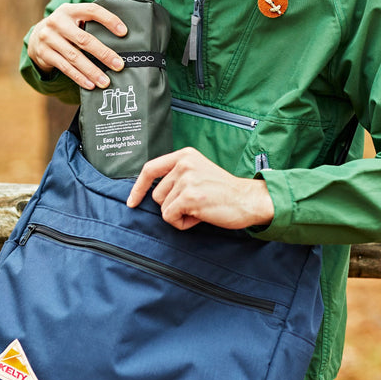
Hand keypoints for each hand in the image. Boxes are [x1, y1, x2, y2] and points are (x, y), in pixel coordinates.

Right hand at [27, 2, 127, 89]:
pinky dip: (79, 77)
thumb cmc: (65, 29)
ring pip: (74, 57)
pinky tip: (90, 84)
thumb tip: (122, 38)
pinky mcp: (44, 54)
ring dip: (92, 71)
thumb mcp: (74, 19)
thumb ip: (91, 23)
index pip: (92, 10)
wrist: (35, 38)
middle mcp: (57, 22)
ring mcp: (48, 38)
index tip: (124, 33)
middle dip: (103, 53)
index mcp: (69, 10)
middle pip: (84, 39)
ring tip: (106, 81)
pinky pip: (65, 68)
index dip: (109, 20)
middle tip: (119, 65)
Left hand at [127, 147, 274, 230]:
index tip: (132, 201)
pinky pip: (171, 218)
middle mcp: (184, 164)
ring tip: (200, 209)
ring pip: (163, 208)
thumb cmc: (223, 191)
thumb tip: (149, 192)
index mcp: (185, 155)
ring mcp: (187, 180)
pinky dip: (183, 223)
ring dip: (179, 215)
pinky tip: (201, 216)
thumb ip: (177, 176)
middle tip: (196, 204)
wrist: (248, 200)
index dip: (138, 188)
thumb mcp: (199, 172)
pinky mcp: (190, 197)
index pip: (150, 169)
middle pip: (156, 195)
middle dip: (172, 205)